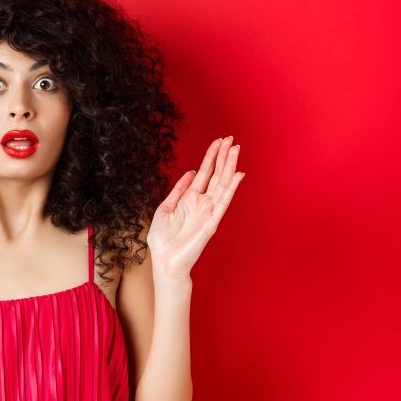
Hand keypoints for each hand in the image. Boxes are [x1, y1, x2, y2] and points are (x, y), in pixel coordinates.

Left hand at [147, 136, 244, 278]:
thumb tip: (192, 172)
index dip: (212, 156)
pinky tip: (237, 175)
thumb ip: (178, 190)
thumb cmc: (163, 239)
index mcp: (191, 198)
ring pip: (223, 184)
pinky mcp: (212, 222)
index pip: (206, 172)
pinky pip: (223, 202)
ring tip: (236, 150)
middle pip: (217, 174)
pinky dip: (231, 188)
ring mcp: (209, 211)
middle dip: (224, 156)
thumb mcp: (165, 208)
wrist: (165, 261)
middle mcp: (203, 202)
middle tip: (232, 139)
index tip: (219, 141)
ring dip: (229, 166)